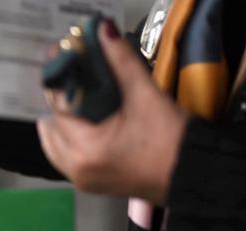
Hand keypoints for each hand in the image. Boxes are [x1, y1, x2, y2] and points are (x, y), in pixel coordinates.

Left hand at [37, 19, 188, 204]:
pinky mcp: (93, 185)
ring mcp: (83, 181)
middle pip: (50, 130)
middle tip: (71, 80)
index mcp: (84, 150)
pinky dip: (70, 140)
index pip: (58, 110)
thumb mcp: (144, 95)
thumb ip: (120, 61)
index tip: (63, 61)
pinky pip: (68, 159)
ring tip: (77, 98)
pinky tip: (84, 121)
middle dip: (59, 104)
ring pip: (55, 147)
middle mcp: (76, 169)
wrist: (195, 174)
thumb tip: (104, 32)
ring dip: (62, 123)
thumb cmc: (170, 139)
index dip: (59, 83)